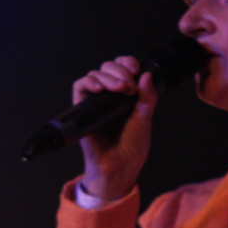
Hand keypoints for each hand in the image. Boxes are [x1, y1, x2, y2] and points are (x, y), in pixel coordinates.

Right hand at [71, 56, 157, 201]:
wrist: (119, 165)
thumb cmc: (131, 146)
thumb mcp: (145, 118)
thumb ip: (147, 96)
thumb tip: (147, 74)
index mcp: (125, 94)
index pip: (123, 67)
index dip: (128, 62)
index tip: (136, 69)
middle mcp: (109, 94)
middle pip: (108, 67)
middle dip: (120, 71)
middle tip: (130, 87)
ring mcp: (96, 100)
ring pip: (95, 74)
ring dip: (109, 77)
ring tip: (121, 89)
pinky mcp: (83, 108)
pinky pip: (80, 86)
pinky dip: (89, 82)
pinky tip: (101, 89)